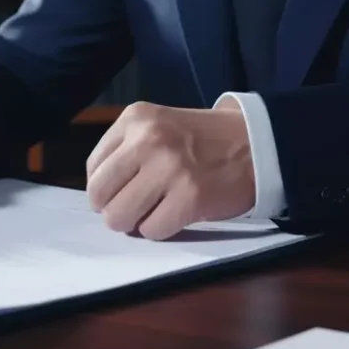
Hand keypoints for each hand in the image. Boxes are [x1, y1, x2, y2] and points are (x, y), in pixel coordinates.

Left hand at [85, 100, 254, 239]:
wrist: (256, 142)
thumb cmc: (203, 140)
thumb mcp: (159, 125)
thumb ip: (126, 151)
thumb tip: (99, 195)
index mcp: (135, 119)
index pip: (93, 168)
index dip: (105, 188)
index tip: (124, 191)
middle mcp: (147, 140)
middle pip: (100, 195)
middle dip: (114, 209)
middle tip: (136, 207)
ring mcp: (169, 168)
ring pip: (119, 217)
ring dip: (136, 222)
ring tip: (156, 210)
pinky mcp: (190, 197)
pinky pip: (152, 230)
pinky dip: (162, 229)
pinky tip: (177, 214)